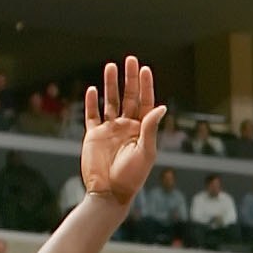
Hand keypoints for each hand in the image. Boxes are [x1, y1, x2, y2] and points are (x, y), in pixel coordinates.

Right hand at [81, 56, 165, 205]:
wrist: (109, 193)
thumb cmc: (132, 176)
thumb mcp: (145, 152)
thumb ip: (150, 128)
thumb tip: (161, 107)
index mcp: (142, 130)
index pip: (145, 103)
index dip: (146, 86)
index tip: (145, 69)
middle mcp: (127, 127)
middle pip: (129, 97)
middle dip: (129, 79)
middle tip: (130, 60)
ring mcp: (110, 130)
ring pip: (110, 102)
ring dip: (110, 85)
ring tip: (110, 66)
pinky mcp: (93, 136)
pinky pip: (92, 115)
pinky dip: (91, 102)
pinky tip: (93, 89)